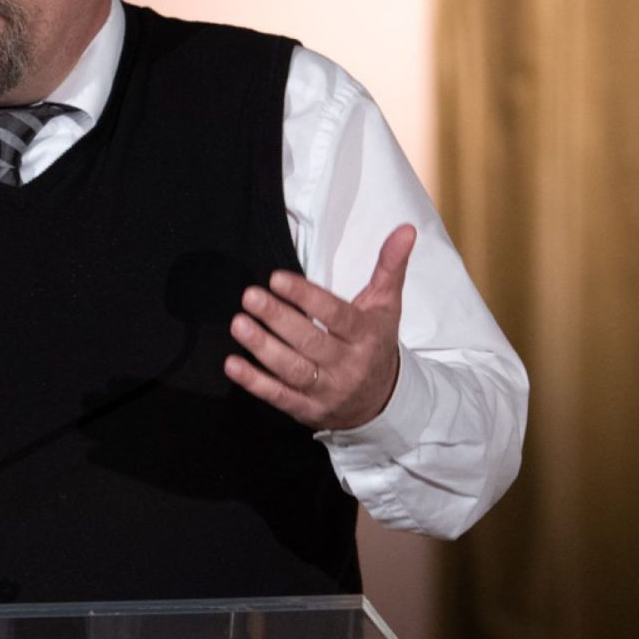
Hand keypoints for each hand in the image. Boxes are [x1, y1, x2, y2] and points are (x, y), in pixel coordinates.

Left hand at [225, 224, 415, 431]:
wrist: (382, 401)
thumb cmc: (375, 342)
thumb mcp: (386, 306)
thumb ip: (390, 267)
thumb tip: (406, 229)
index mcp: (366, 336)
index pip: (336, 315)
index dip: (307, 298)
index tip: (277, 279)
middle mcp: (348, 365)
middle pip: (310, 342)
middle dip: (278, 318)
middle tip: (250, 296)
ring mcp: (327, 390)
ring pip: (292, 369)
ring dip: (263, 347)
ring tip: (239, 323)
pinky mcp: (307, 410)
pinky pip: (279, 396)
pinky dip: (254, 383)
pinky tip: (232, 364)